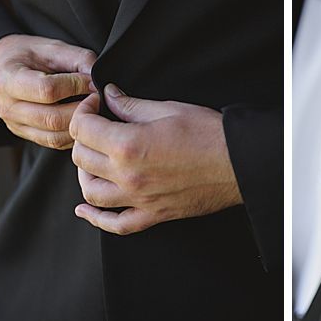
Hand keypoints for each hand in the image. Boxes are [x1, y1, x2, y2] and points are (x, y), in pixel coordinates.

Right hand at [0, 34, 96, 148]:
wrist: (5, 69)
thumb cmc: (28, 55)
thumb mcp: (50, 47)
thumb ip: (76, 58)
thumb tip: (97, 77)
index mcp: (9, 79)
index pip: (47, 89)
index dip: (75, 85)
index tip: (92, 80)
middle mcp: (8, 107)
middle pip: (52, 118)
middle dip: (81, 109)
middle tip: (98, 97)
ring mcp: (15, 126)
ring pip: (55, 136)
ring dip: (79, 125)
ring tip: (91, 109)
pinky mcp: (26, 136)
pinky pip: (55, 143)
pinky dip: (73, 134)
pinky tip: (80, 119)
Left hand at [69, 84, 243, 234]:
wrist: (239, 162)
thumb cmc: (208, 134)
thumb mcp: (166, 109)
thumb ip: (130, 105)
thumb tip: (108, 95)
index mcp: (128, 145)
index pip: (82, 129)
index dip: (84, 111)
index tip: (95, 106)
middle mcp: (127, 176)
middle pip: (81, 158)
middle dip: (83, 137)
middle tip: (97, 126)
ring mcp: (139, 199)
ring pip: (90, 192)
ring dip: (85, 173)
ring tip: (94, 159)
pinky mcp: (153, 215)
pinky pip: (116, 224)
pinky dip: (96, 219)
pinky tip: (85, 210)